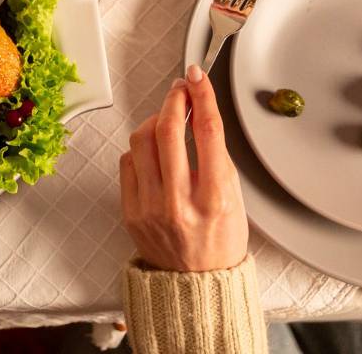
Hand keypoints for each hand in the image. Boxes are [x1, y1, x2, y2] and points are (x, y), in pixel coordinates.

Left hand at [120, 64, 247, 272]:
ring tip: (166, 121)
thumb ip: (216, 157)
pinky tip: (153, 151)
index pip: (207, 132)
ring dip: (154, 120)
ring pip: (141, 141)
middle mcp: (180, 203)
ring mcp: (150, 208)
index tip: (197, 78)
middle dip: (173, 100)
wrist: (196, 283)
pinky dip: (140, 149)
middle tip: (180, 90)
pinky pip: (127, 162)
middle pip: (167, 130)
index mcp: (214, 199)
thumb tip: (198, 111)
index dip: (201, 96)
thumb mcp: (234, 198)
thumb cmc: (220, 239)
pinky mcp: (130, 212)